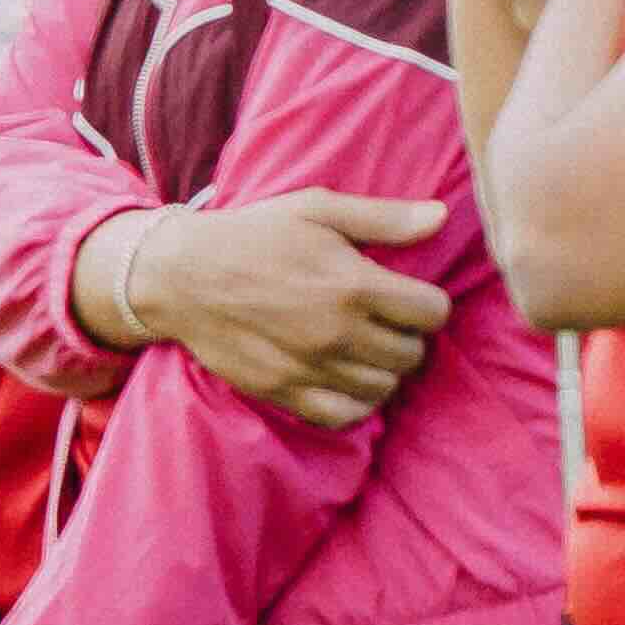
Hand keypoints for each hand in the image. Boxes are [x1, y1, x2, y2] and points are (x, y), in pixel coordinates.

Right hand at [108, 188, 454, 423]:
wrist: (182, 276)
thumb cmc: (254, 235)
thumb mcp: (318, 210)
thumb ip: (385, 218)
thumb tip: (443, 216)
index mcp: (353, 283)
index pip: (432, 312)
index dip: (429, 303)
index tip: (410, 297)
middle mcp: (337, 331)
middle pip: (412, 354)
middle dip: (408, 336)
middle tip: (386, 322)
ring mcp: (311, 367)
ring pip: (384, 388)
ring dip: (384, 369)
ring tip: (366, 347)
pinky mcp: (285, 392)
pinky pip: (345, 415)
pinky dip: (356, 401)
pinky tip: (346, 377)